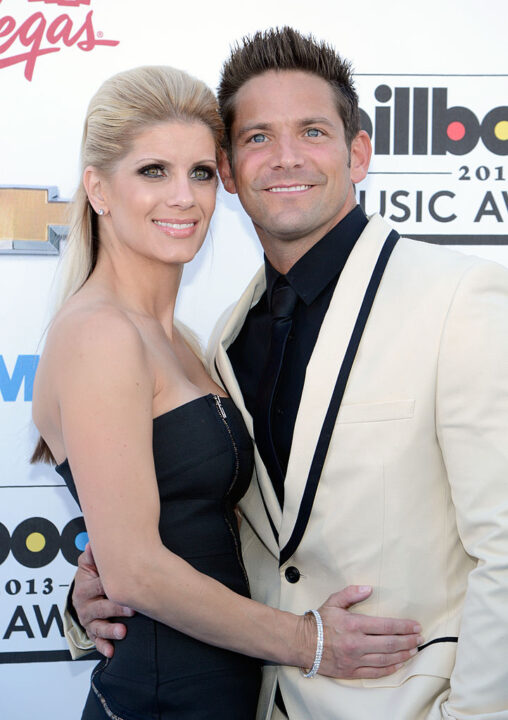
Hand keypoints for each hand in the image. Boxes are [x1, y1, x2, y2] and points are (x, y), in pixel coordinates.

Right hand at [73, 543, 134, 657]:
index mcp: (84, 586)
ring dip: (111, 630)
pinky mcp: (92, 631)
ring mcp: (88, 619)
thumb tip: (91, 544)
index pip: (99, 586)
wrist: (83, 594)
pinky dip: (103, 647)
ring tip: (123, 632)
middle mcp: (84, 604)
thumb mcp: (89, 565)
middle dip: (116, 609)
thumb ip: (92, 555)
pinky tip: (111, 651)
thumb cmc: (91, 578)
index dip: (112, 586)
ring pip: (98, 626)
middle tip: (132, 610)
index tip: (127, 585)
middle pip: (101, 607)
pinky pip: (96, 641)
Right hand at [304, 585, 422, 678]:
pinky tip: (399, 664)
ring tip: (414, 650)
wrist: (302, 643)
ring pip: (385, 659)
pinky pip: (375, 672)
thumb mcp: (333, 601)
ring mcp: (354, 659)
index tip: (416, 626)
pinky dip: (390, 669)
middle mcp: (356, 643)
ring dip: (403, 655)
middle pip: (390, 644)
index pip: (386, 626)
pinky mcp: (351, 671)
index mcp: (354, 624)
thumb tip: (369, 589)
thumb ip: (351, 593)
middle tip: (420, 639)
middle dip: (408, 641)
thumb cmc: (319, 621)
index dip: (404, 627)